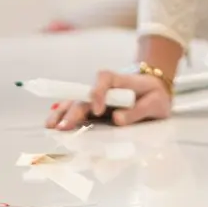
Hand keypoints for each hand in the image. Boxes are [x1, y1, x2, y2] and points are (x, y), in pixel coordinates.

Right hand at [43, 69, 171, 130]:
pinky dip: (64, 116)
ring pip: (76, 101)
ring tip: (51, 125)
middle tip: (64, 127)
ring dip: (63, 112)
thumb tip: (117, 119)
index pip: (105, 79)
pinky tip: (53, 124)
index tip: (97, 110)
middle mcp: (104, 87)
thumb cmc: (155, 95)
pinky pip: (76, 110)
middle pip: (85, 94)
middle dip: (74, 111)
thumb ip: (139, 110)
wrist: (155, 90)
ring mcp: (97, 97)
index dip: (98, 93)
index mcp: (120, 81)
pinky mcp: (94, 108)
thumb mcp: (156, 103)